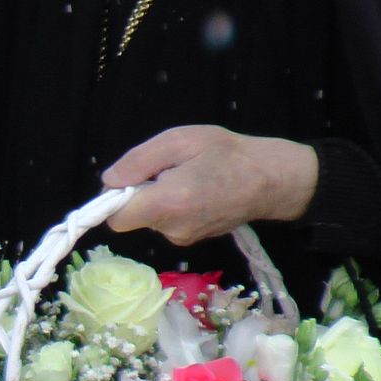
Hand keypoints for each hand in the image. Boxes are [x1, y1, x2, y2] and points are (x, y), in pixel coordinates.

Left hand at [101, 125, 317, 246]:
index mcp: (168, 204)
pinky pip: (167, 221)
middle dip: (139, 192)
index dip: (114, 198)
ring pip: (150, 218)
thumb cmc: (226, 153)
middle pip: (132, 216)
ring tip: (185, 175)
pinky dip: (171, 205)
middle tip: (167, 168)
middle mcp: (173, 229)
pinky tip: (194, 188)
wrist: (272, 179)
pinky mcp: (193, 239)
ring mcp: (184, 238)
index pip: (117, 219)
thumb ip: (138, 161)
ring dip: (157, 197)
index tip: (132, 177)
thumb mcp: (178, 141)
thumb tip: (109, 182)